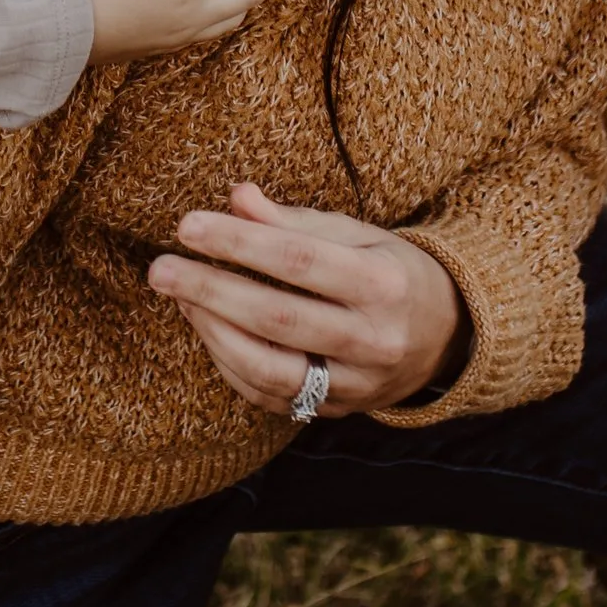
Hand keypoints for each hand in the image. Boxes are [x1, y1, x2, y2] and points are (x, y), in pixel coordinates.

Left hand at [147, 179, 464, 416]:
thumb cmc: (388, 271)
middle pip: (277, 319)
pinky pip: (270, 396)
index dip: (240, 242)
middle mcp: (373, 340)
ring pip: (269, 368)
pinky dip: (229, 363)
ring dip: (212, 331)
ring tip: (179, 296)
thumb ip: (293, 220)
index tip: (188, 225)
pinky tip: (206, 328)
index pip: (299, 260)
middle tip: (160, 268)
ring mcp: (356, 385)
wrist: (446, 336)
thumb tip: (235, 195)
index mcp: (382, 285)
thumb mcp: (356, 234)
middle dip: (211, 291)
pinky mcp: (336, 411)